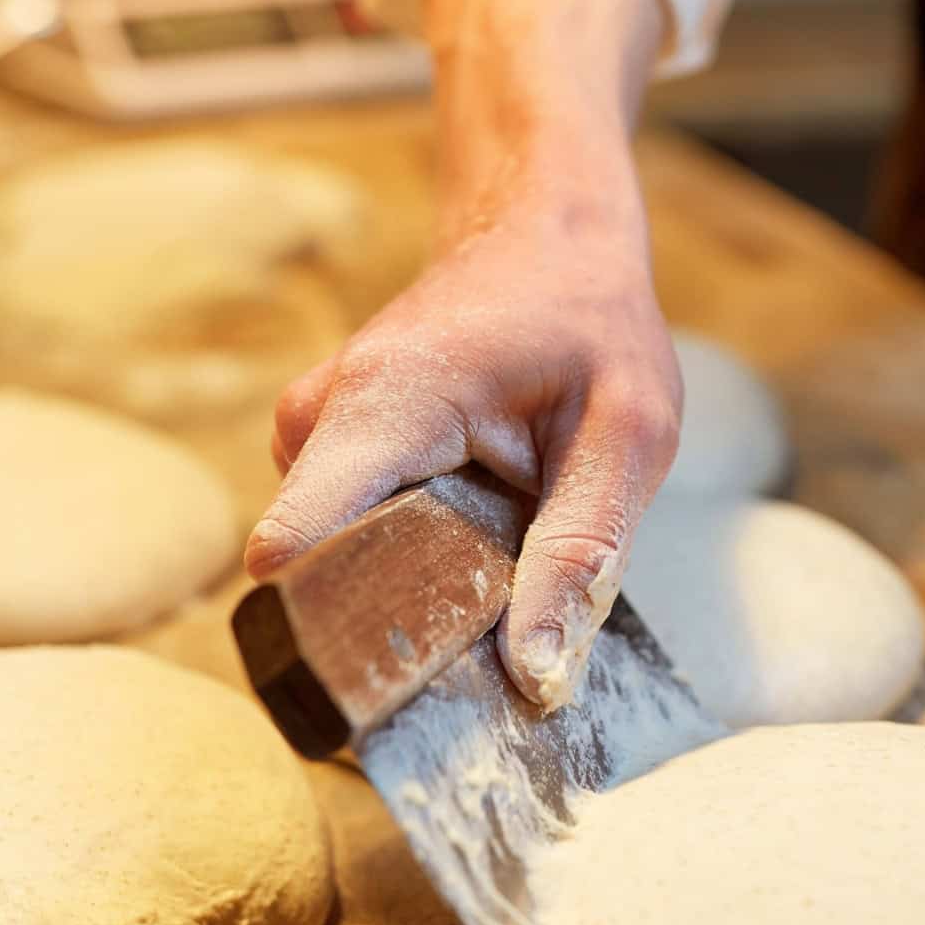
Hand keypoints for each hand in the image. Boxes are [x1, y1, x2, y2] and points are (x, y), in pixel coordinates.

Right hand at [248, 187, 680, 707]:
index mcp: (386, 405)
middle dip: (397, 621)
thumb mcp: (628, 436)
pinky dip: (404, 550)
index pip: (296, 547)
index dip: (340, 637)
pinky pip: (344, 530)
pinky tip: (469, 525)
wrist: (545, 232)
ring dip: (409, 582)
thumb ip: (581, 555)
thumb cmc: (593, 325)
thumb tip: (535, 680)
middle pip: (319, 571)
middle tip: (491, 629)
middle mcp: (319, 417)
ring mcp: (308, 428)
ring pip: (335, 558)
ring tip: (494, 553)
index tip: (404, 692)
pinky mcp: (320, 444)